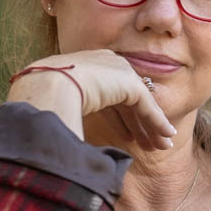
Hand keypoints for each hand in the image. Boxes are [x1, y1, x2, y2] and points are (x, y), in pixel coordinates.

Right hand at [6, 50, 176, 149]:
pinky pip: (147, 106)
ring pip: (140, 104)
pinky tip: (167, 136)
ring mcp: (118, 71)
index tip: (128, 137)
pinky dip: (157, 122)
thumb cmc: (43, 98)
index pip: (111, 93)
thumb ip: (70, 109)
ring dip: (151, 127)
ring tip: (161, 147)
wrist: (46, 86)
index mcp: (87, 65)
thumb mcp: (59, 102)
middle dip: (140, 124)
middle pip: (128, 99)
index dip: (121, 118)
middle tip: (150, 144)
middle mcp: (105, 63)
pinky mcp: (128, 83)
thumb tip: (65, 134)